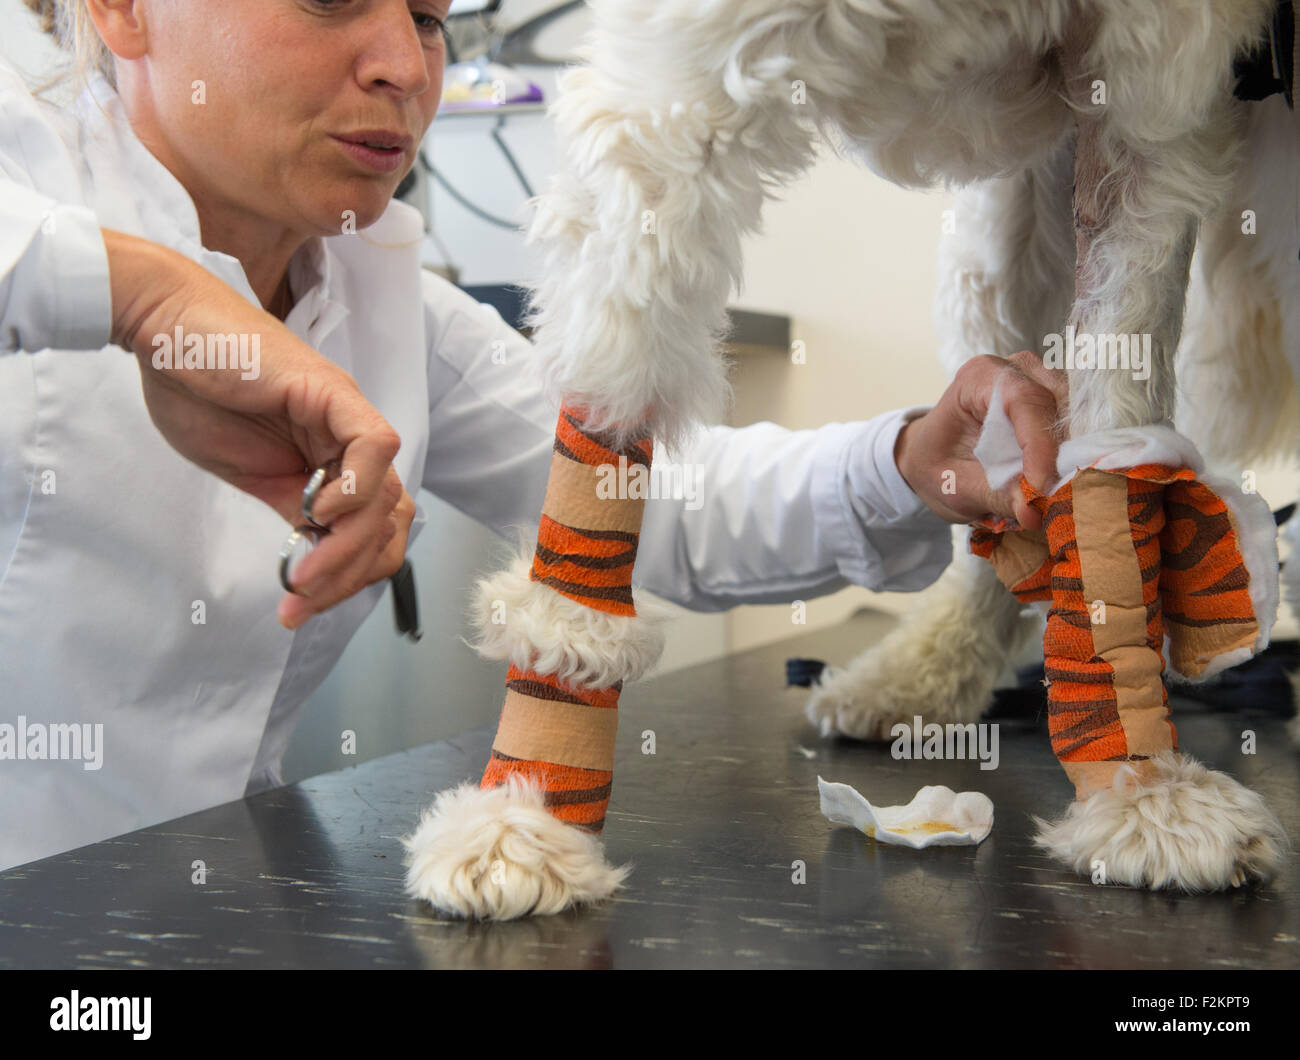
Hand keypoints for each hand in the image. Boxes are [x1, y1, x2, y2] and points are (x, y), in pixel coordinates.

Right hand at [104, 228, 411, 628]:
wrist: (163, 330)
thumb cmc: (196, 389)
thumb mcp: (249, 472)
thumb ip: (291, 508)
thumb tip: (316, 557)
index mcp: (333, 461)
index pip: (372, 531)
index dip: (347, 576)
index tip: (300, 605)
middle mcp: (350, 440)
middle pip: (390, 522)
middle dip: (349, 575)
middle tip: (301, 600)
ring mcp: (346, 415)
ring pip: (387, 495)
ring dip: (347, 547)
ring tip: (303, 572)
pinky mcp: (332, 392)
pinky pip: (375, 446)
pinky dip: (355, 488)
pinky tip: (315, 511)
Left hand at [893, 351, 1065, 530]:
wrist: (936, 458)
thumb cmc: (939, 464)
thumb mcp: (955, 485)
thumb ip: (993, 494)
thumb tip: (1033, 510)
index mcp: (979, 377)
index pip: (1022, 400)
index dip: (1038, 444)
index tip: (1041, 486)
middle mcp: (1017, 369)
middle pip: (1059, 401)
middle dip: (1066, 449)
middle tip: (1064, 494)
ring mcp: (1043, 381)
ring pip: (1079, 410)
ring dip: (1079, 451)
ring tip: (1068, 490)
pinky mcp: (1060, 401)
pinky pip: (1083, 422)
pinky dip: (1082, 451)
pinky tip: (1073, 479)